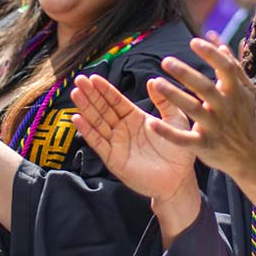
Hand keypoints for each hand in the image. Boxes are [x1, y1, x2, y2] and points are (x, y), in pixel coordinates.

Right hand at [71, 74, 196, 203]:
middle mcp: (122, 128)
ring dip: (85, 108)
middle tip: (79, 80)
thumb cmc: (179, 150)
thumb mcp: (175, 119)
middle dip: (91, 94)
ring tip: (76, 93)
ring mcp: (116, 143)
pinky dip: (87, 131)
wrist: (179, 179)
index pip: (115, 100)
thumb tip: (153, 80)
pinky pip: (97, 142)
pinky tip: (77, 118)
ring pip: (97, 122)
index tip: (93, 76)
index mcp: (134, 117)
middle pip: (102, 108)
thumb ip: (164, 101)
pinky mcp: (113, 158)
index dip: (104, 89)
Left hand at [146, 37, 255, 179]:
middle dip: (186, 73)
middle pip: (205, 88)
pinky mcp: (204, 145)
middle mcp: (225, 108)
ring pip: (193, 110)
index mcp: (236, 92)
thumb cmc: (243, 116)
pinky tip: (150, 123)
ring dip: (174, 96)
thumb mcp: (245, 90)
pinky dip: (167, 133)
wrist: (250, 156)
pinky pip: (183, 139)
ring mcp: (215, 127)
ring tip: (155, 83)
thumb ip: (231, 64)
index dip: (211, 54)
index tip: (194, 42)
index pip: (225, 68)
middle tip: (166, 60)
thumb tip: (215, 38)